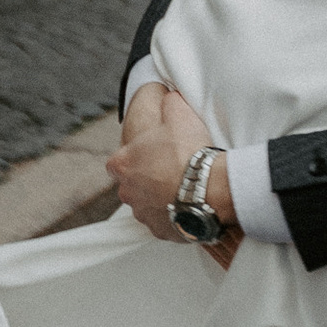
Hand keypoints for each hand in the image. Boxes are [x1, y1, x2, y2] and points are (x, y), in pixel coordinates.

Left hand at [112, 85, 240, 266]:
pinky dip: (173, 215)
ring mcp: (142, 213)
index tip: (151, 153)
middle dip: (147, 178)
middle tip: (170, 170)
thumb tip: (169, 96)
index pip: (118, 161)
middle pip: (131, 184)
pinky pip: (163, 222)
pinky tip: (188, 205)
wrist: (208, 189)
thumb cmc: (189, 152)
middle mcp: (126, 192)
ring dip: (159, 198)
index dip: (135, 156)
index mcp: (122, 164)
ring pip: (146, 204)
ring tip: (182, 189)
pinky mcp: (159, 230)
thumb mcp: (179, 113)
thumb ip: (169, 103)